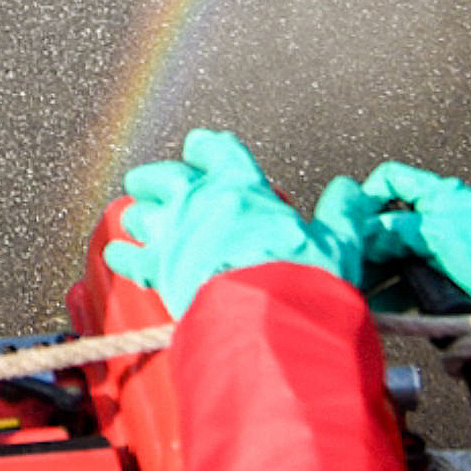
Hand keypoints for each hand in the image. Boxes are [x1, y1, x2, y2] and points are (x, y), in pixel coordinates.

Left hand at [101, 128, 362, 318]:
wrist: (272, 322)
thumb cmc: (304, 281)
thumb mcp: (340, 242)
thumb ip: (342, 213)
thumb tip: (351, 191)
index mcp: (244, 188)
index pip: (217, 150)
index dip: (206, 148)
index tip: (201, 149)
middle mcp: (202, 203)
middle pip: (165, 176)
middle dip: (156, 177)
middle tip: (151, 181)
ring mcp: (176, 234)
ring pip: (140, 212)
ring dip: (139, 215)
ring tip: (138, 218)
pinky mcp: (160, 270)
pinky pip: (128, 256)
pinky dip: (122, 256)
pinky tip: (119, 256)